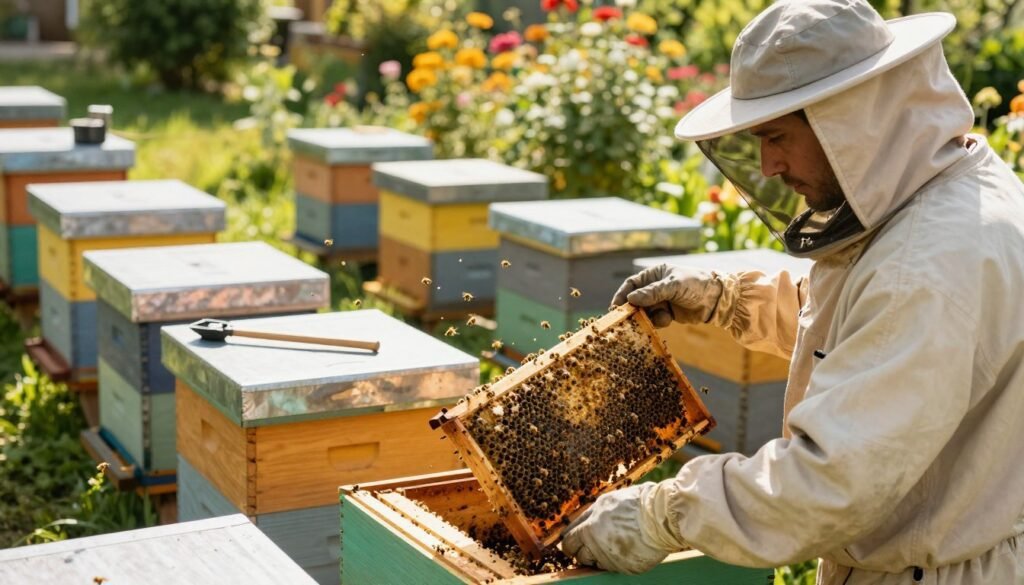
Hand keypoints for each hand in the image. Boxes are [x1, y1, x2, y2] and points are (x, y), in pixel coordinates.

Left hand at [560, 483, 675, 574]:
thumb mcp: (605, 501)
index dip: (570, 542)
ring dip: (600, 556)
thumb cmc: (634, 503)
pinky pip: (617, 567)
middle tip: (592, 543)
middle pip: (580, 557)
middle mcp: (597, 548)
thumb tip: (576, 523)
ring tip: (613, 543)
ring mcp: (613, 561)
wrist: (661, 517)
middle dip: (583, 551)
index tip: (572, 541)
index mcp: (589, 530)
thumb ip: (589, 514)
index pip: (569, 543)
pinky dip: (619, 559)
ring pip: (597, 564)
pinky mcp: (628, 569)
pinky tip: (628, 547)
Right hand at [610, 264, 723, 326]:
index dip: (622, 295)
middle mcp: (655, 287)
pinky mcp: (668, 314)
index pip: (632, 284)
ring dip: (645, 318)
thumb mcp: (673, 286)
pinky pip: (655, 320)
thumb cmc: (696, 284)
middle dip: (632, 309)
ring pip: (644, 312)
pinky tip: (667, 320)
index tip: (615, 307)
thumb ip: (653, 293)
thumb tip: (631, 299)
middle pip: (635, 300)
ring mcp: (661, 301)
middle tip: (625, 319)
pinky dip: (657, 322)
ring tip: (646, 322)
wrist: (717, 299)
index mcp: (655, 274)